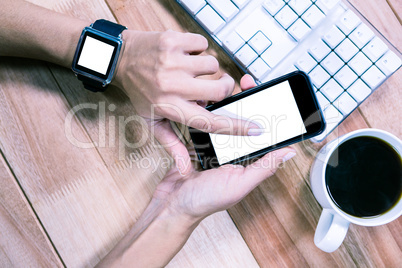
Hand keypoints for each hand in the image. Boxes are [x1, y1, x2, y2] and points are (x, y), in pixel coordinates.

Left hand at [114, 30, 261, 174]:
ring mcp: (172, 61)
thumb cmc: (140, 91)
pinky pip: (203, 43)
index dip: (236, 127)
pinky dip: (197, 48)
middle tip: (210, 86)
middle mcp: (173, 86)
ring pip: (213, 64)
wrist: (121, 58)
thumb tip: (185, 169)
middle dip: (222, 86)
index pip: (210, 122)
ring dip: (205, 68)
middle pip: (220, 88)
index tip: (256, 128)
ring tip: (189, 71)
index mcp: (171, 108)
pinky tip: (183, 55)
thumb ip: (173, 143)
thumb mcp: (153, 121)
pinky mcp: (173, 41)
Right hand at [153, 74, 296, 219]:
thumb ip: (264, 168)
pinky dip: (208, 116)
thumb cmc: (204, 201)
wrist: (171, 205)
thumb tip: (289, 153)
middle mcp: (233, 155)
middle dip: (248, 102)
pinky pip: (206, 127)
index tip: (270, 95)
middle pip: (244, 124)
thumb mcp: (238, 183)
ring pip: (225, 122)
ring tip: (231, 88)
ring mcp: (214, 149)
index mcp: (247, 163)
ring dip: (228, 106)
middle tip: (247, 83)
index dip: (269, 115)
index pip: (263, 136)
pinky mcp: (198, 145)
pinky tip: (210, 102)